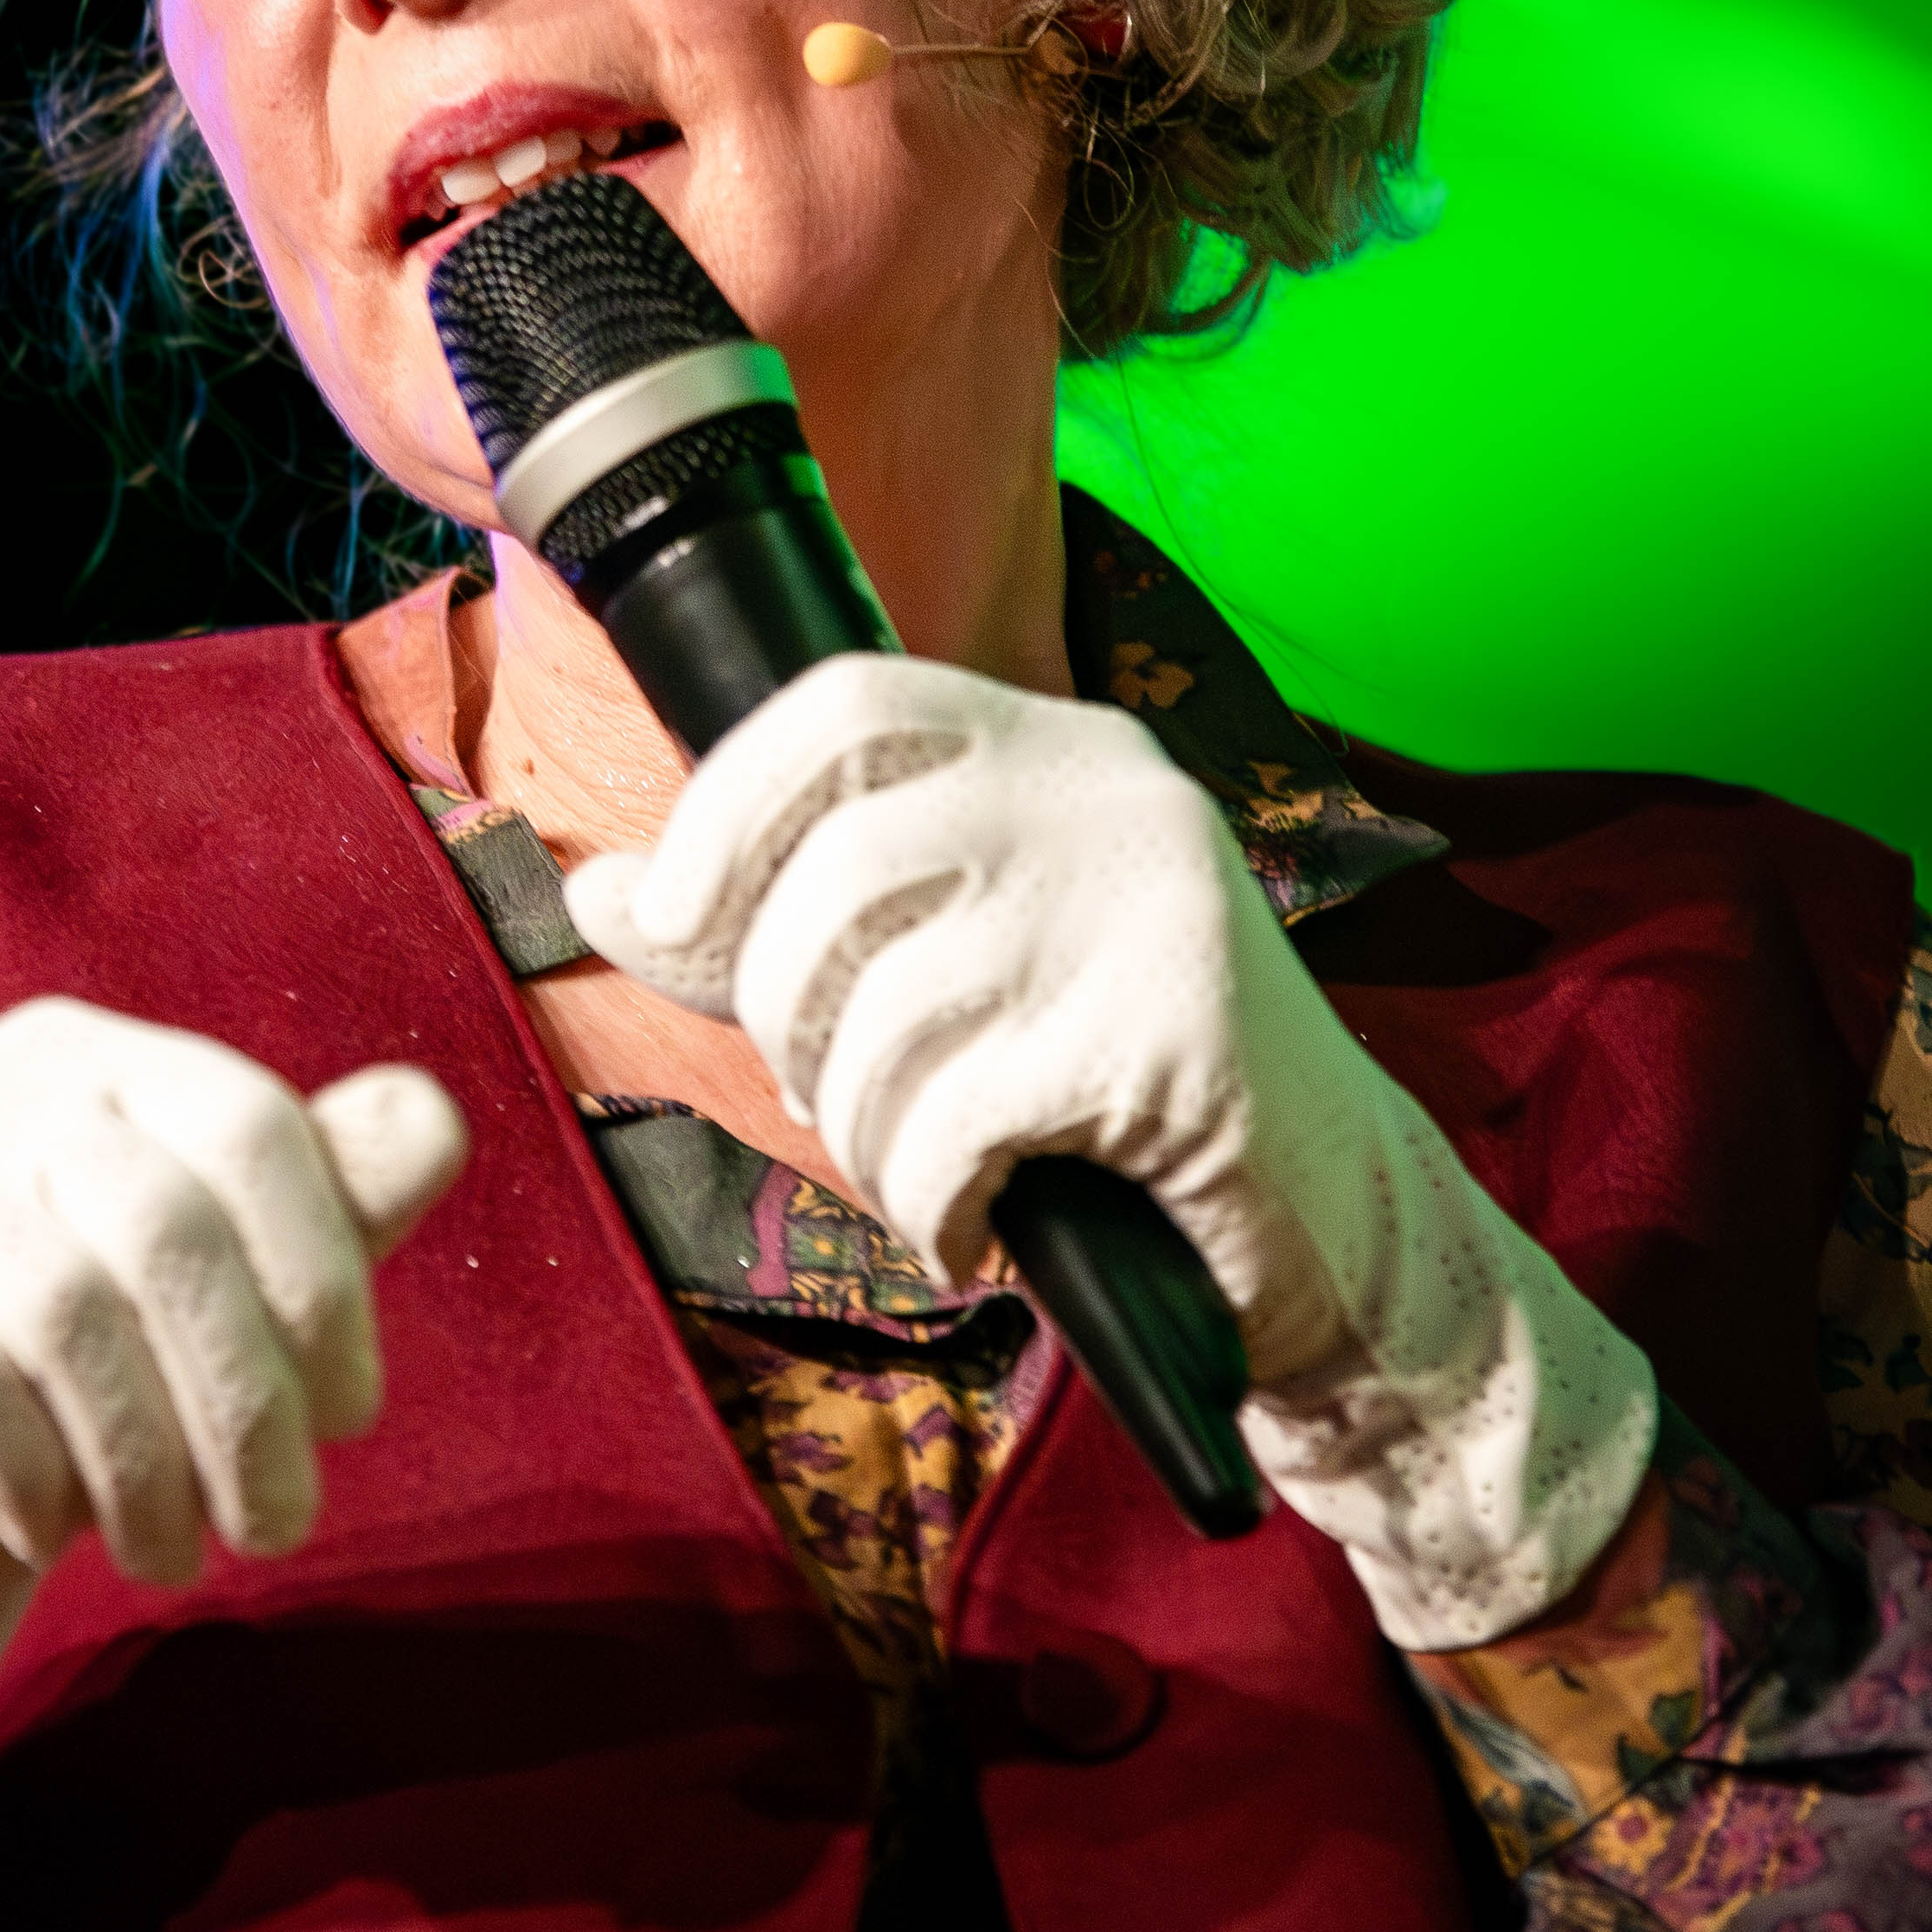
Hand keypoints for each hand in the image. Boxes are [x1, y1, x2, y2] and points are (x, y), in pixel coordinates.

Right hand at [0, 1001, 468, 1897]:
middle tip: (278, 1530)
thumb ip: (320, 1207)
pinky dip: (29, 1474)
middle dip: (245, 1401)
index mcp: (96, 1059)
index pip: (247, 1124)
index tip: (351, 1417)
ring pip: (61, 1310)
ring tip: (174, 1555)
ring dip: (144, 1463)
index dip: (323, 1274)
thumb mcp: (209, 1297)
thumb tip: (430, 1122)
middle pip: (163, 1227)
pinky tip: (45, 1533)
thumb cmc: (68, 1383)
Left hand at [562, 652, 1652, 1649]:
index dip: (723, 806)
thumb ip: (773, 932)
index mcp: (1051, 745)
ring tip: (917, 1175)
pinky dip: (930, 1201)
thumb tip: (599, 894)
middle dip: (785, 1014)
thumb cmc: (1108, 1097)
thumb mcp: (940, 982)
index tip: (666, 920)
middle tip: (828, 1097)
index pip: (844, 703)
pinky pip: (962, 1116)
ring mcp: (1154, 900)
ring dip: (866, 1133)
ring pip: (891, 1009)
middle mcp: (1109, 791)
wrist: (1332, 1228)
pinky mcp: (1177, 1029)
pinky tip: (970, 1227)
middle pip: (841, 869)